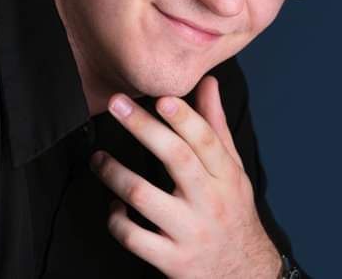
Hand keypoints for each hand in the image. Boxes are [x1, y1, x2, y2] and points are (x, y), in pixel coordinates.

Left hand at [90, 75, 280, 278]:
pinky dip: (116, 218)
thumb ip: (215, 124)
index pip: (206, 141)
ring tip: (98, 158)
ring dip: (115, 173)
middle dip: (143, 127)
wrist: (242, 272)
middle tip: (117, 104)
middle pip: (176, 158)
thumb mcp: (232, 168)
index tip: (161, 98)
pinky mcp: (171, 261)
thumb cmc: (232, 209)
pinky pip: (134, 237)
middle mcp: (210, 201)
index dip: (184, 118)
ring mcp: (189, 232)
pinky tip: (113, 204)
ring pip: (144, 196)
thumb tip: (208, 82)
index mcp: (226, 176)